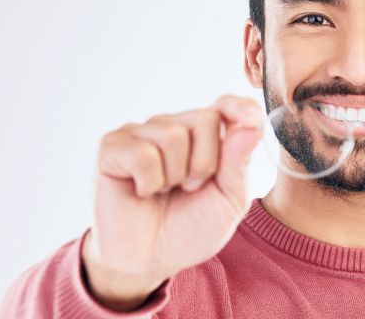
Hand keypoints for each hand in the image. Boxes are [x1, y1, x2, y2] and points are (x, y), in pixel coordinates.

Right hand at [81, 95, 263, 310]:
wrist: (150, 260)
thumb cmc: (191, 227)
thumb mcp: (228, 201)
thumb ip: (239, 164)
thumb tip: (251, 127)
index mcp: (207, 135)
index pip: (227, 105)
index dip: (240, 106)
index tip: (251, 119)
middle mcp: (175, 126)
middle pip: (206, 119)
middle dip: (206, 163)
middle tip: (191, 187)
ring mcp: (142, 133)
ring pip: (174, 135)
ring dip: (175, 176)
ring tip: (165, 191)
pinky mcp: (113, 146)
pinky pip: (142, 153)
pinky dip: (148, 182)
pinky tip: (141, 191)